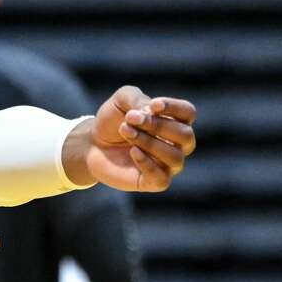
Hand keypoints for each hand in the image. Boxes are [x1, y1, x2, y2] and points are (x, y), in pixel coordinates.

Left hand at [72, 85, 196, 191]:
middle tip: (130, 119)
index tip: (152, 105)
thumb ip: (137, 99)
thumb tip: (149, 112)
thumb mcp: (121, 100)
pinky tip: (132, 151)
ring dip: (148, 142)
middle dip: (157, 125)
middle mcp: (178, 144)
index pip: (188, 113)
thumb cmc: (113, 121)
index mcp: (175, 121)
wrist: (93, 144)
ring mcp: (168, 164)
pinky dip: (147, 164)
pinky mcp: (155, 182)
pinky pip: (162, 179)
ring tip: (126, 132)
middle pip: (185, 135)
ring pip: (174, 157)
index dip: (174, 108)